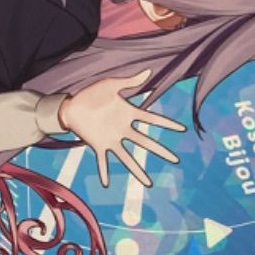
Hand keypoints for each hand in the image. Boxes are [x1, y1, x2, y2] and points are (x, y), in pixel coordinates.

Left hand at [57, 69, 185, 187]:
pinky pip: (102, 161)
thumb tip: (148, 71)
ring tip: (148, 183)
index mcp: (128, 114)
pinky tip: (106, 184)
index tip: (182, 129)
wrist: (71, 105)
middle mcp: (123, 129)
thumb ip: (129, 81)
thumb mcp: (111, 85)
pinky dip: (104, 172)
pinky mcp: (98, 145)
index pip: (152, 119)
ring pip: (128, 157)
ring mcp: (111, 139)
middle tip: (176, 160)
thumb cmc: (91, 94)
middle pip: (146, 142)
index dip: (167, 123)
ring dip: (138, 170)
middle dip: (161, 151)